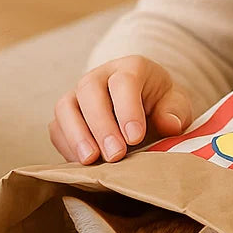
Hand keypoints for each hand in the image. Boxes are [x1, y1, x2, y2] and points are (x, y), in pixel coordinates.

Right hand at [49, 56, 192, 163]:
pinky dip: (66, 146)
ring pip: (66, 107)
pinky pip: (57, 127)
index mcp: (131, 68)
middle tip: (115, 155)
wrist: (145, 108)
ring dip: (77, 136)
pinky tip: (82, 164)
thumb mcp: (176, 104)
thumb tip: (170, 124)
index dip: (127, 109)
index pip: (124, 81)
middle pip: (90, 91)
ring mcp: (78, 94)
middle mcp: (100, 76)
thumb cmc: (161, 105)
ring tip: (91, 160)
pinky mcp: (66, 116)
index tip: (135, 138)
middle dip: (101, 125)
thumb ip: (175, 111)